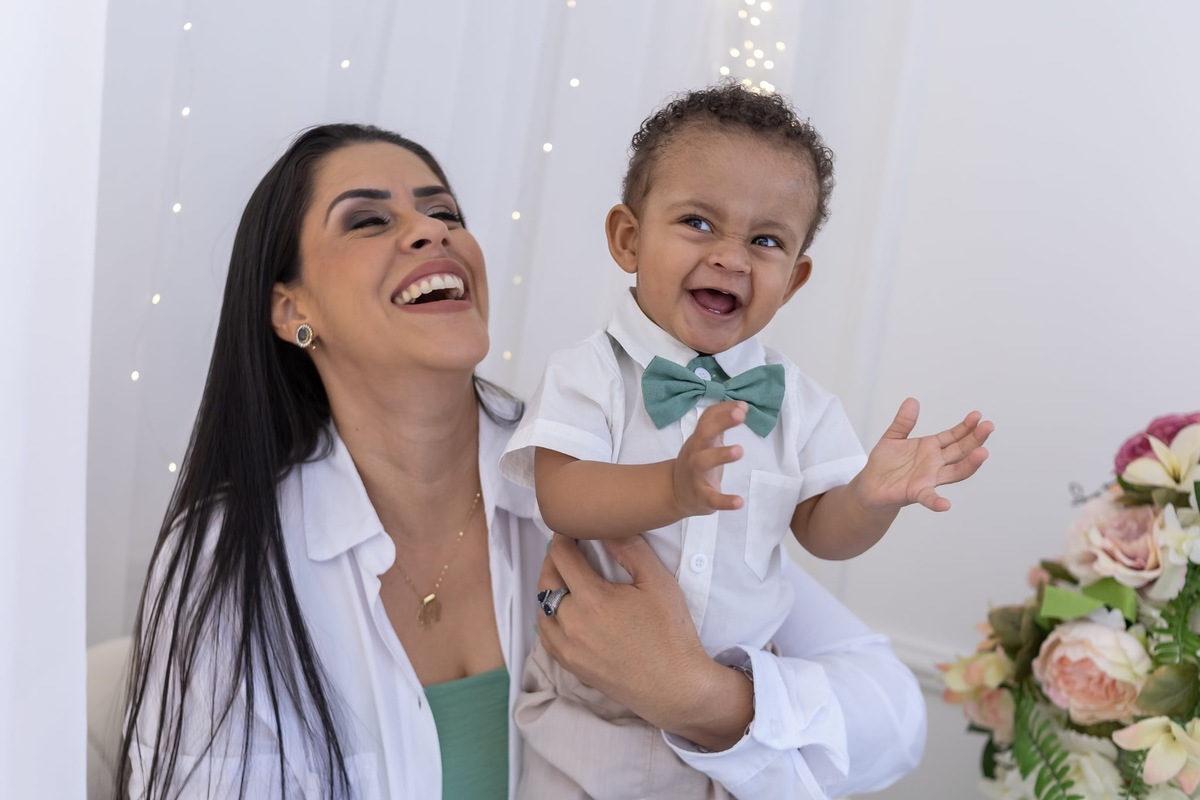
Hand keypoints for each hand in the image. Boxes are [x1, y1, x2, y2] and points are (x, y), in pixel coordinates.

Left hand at [536, 534, 752, 750]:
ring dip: (547, 589)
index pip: (562, 556)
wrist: (674, 687)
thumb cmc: (671, 634)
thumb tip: (607, 529)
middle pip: (545, 580)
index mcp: (592, 599)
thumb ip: (631, 550)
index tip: (570, 531)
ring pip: (541, 609)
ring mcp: (568, 648)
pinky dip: (548, 618)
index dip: (563, 537)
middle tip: (566, 551)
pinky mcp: (571, 666)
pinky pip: (546, 636)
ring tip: (563, 579)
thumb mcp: (659, 583)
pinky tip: (561, 612)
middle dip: (552, 560)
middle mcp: (572, 622)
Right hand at [671, 401, 746, 517]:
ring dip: (721, 454)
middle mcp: (695, 453)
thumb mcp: (705, 441)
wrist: (674, 492)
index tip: (743, 406)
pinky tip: (739, 501)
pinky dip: (724, 501)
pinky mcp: (701, 496)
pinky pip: (712, 498)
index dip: (724, 410)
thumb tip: (742, 406)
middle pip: (704, 434)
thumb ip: (720, 424)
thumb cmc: (696, 461)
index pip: (707, 419)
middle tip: (740, 416)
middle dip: (721, 423)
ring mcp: (696, 474)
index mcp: (698, 439)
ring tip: (739, 450)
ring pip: (704, 462)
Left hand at [857, 397, 992, 512]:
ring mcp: (928, 479)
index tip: (977, 416)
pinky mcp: (916, 493)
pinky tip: (946, 504)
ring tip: (982, 453)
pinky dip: (937, 501)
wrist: (870, 486)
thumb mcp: (893, 437)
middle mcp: (935, 463)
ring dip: (970, 464)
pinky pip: (929, 498)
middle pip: (960, 451)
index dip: (966, 427)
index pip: (953, 436)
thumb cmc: (884, 464)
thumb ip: (903, 421)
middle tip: (988, 426)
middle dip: (975, 439)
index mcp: (930, 448)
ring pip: (955, 472)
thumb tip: (912, 401)